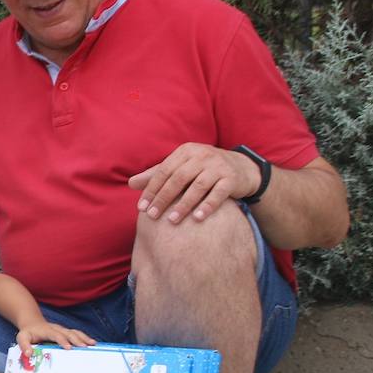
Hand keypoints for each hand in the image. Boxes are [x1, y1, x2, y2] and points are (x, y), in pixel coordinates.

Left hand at [14, 322, 94, 358]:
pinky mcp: (66, 332)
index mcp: (47, 331)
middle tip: (85, 347)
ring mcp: (62, 330)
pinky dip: (85, 337)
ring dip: (84, 338)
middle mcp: (57, 329)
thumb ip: (24, 345)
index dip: (62, 341)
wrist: (32, 322)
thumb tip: (28, 354)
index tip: (69, 348)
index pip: (56, 335)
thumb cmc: (28, 332)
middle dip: (77, 340)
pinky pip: (77, 334)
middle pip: (69, 333)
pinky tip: (92, 343)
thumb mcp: (22, 337)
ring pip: (75, 332)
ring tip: (93, 344)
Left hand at [128, 143, 260, 223]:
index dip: (151, 189)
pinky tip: (197, 219)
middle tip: (152, 216)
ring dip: (184, 204)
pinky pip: (219, 193)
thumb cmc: (203, 169)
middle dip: (163, 198)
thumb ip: (157, 175)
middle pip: (178, 178)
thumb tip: (130, 183)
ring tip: (172, 221)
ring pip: (197, 186)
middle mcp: (202, 156)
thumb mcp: (181, 167)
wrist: (241, 168)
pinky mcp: (232, 179)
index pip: (163, 171)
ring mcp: (218, 166)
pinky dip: (207, 206)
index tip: (141, 208)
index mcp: (186, 151)